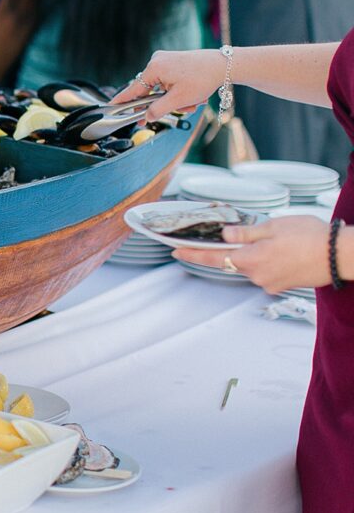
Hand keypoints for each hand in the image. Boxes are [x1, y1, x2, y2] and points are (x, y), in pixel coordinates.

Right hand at [111, 49, 227, 121]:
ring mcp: (164, 60)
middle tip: (181, 109)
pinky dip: (178, 91)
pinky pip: (168, 81)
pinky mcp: (173, 61)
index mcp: (153, 69)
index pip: (132, 90)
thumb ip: (158, 110)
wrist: (223, 65)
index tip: (109, 108)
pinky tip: (193, 94)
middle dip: (165, 103)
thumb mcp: (178, 100)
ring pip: (161, 88)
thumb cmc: (202, 79)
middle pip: (149, 91)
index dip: (121, 102)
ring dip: (176, 99)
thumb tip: (146, 116)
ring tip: (194, 101)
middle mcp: (156, 61)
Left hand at [173, 217, 331, 293]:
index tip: (176, 251)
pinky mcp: (280, 286)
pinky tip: (284, 250)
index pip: (213, 257)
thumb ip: (245, 233)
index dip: (192, 254)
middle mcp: (256, 276)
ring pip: (250, 265)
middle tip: (252, 234)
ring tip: (280, 240)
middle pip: (233, 261)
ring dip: (255, 253)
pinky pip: (265, 271)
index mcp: (251, 259)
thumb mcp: (273, 226)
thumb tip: (224, 236)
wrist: (340, 256)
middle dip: (235, 248)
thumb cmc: (310, 236)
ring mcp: (269, 283)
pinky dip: (267, 260)